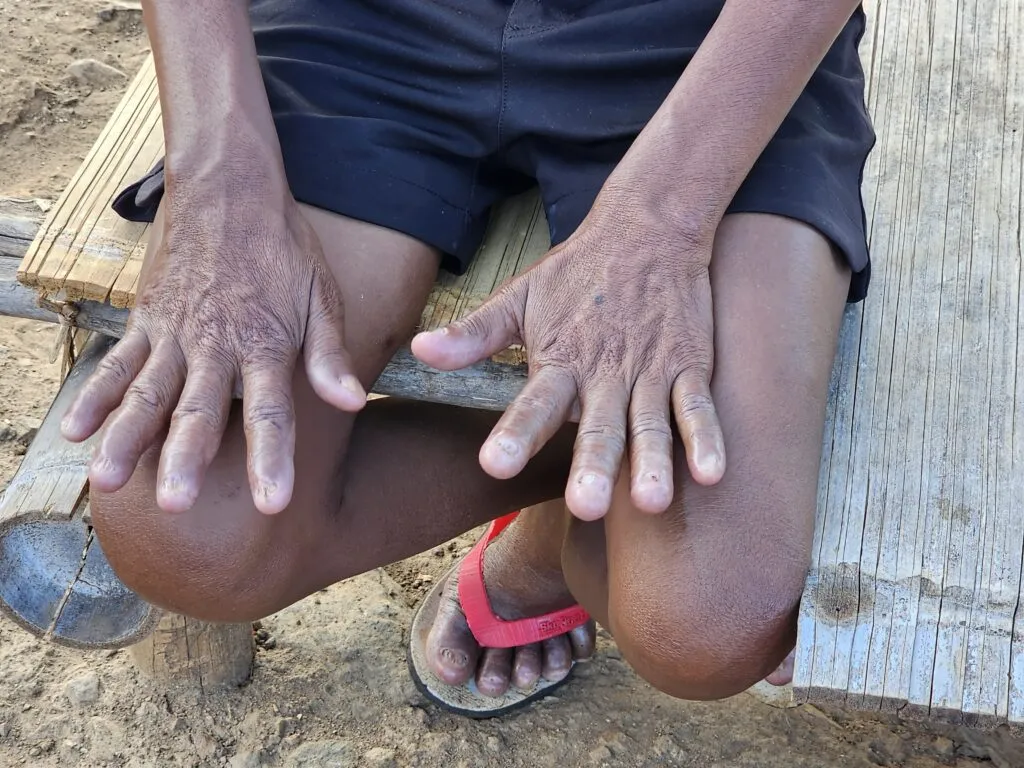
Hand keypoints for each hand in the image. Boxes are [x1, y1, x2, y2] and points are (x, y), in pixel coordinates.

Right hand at [61, 186, 365, 513]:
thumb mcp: (321, 297)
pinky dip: (95, 395)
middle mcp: (216, 346)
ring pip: (146, 393)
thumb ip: (329, 356)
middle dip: (186, 459)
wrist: (230, 188)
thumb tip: (351, 403)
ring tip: (105, 481)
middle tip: (176, 506)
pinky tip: (75, 430)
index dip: (273, 459)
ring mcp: (175, 333)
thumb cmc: (283, 250)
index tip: (272, 503)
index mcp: (265, 345)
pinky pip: (117, 362)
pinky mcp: (147, 319)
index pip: (272, 413)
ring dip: (126, 438)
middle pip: (199, 411)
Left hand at [412, 191, 724, 520]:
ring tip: (650, 502)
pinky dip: (706, 438)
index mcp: (559, 358)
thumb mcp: (520, 297)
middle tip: (585, 505)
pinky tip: (710, 475)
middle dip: (592, 465)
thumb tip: (420, 351)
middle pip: (598, 425)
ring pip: (650, 423)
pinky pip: (698, 406)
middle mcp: (604, 372)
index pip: (534, 402)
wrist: (647, 228)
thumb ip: (474, 333)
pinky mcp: (688, 366)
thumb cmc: (577, 272)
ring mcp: (650, 370)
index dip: (515, 433)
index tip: (495, 464)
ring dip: (652, 462)